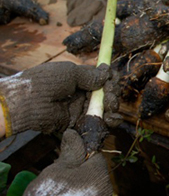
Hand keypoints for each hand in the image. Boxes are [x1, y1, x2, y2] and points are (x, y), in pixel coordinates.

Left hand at [0, 61, 120, 136]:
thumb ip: (90, 75)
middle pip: (104, 93)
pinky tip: (111, 118)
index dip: (109, 79)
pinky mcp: (79, 123)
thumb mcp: (69, 72)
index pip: (100, 78)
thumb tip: (107, 72)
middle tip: (110, 95)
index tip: (113, 78)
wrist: (28, 103)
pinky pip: (97, 122)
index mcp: (77, 79)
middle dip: (111, 93)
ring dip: (111, 106)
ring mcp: (80, 108)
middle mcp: (80, 93)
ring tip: (110, 106)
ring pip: (103, 107)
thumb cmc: (45, 82)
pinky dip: (109, 121)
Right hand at [9, 129, 112, 195]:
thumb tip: (74, 133)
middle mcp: (106, 191)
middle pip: (94, 173)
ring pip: (91, 188)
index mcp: (99, 175)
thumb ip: (70, 151)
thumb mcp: (58, 169)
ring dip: (79, 186)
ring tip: (59, 192)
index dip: (81, 153)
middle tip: (60, 176)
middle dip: (79, 171)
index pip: (96, 156)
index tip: (68, 156)